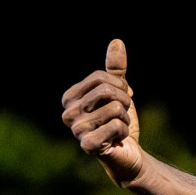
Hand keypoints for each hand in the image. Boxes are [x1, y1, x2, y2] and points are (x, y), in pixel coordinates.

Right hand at [62, 38, 143, 185]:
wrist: (127, 152)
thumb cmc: (119, 121)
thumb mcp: (119, 92)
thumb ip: (116, 69)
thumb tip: (117, 42)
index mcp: (70, 98)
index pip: (101, 78)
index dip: (121, 87)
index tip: (122, 100)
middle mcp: (67, 113)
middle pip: (107, 91)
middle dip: (125, 102)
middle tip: (122, 116)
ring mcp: (76, 130)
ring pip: (115, 108)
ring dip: (125, 119)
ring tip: (117, 129)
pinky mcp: (88, 145)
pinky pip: (115, 126)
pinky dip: (124, 132)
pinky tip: (117, 140)